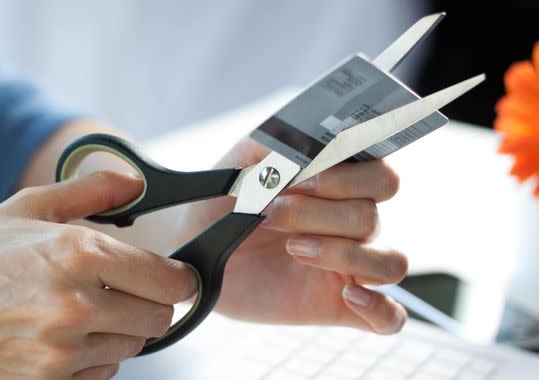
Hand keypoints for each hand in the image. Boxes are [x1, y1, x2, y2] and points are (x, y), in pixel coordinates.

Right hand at [0, 172, 195, 379]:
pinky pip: (102, 372)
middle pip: (159, 319)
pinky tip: (63, 338)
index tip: (174, 278)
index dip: (178, 279)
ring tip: (82, 312)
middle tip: (124, 292)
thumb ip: (91, 190)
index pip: (169, 280)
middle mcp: (78, 306)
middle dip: (149, 304)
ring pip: (132, 348)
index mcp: (79, 253)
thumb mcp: (27, 207)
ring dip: (119, 331)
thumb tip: (135, 182)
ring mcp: (63, 352)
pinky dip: (93, 357)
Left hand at [178, 138, 407, 333]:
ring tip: (295, 249)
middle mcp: (350, 223)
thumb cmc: (224, 200)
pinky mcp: (337, 304)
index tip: (301, 179)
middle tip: (274, 213)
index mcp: (338, 185)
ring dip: (343, 253)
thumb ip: (276, 147)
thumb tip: (308, 146)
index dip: (346, 178)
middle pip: (372, 216)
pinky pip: (390, 317)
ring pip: (391, 263)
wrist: (195, 245)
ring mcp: (348, 266)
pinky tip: (348, 296)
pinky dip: (381, 309)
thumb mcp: (241, 163)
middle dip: (321, 214)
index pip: (379, 176)